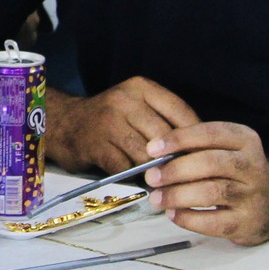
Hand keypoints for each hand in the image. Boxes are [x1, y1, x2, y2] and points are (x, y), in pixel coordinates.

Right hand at [47, 76, 198, 174]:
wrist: (63, 123)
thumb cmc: (110, 119)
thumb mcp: (137, 107)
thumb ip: (165, 120)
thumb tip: (201, 148)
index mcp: (141, 88)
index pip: (181, 112)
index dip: (196, 138)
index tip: (205, 155)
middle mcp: (124, 100)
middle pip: (165, 136)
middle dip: (176, 159)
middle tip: (188, 176)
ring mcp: (107, 123)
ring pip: (146, 155)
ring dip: (157, 172)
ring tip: (165, 181)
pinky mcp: (95, 146)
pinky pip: (126, 168)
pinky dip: (135, 178)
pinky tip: (139, 180)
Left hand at [146, 122, 268, 244]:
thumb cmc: (235, 172)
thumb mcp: (224, 150)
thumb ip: (195, 148)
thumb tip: (155, 156)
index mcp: (245, 140)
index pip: (210, 133)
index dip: (178, 139)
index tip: (152, 148)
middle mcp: (252, 166)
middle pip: (210, 163)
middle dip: (175, 170)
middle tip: (151, 177)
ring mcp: (253, 196)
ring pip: (211, 192)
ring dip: (177, 195)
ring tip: (157, 198)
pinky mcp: (248, 223)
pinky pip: (214, 222)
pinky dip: (188, 219)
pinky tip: (173, 214)